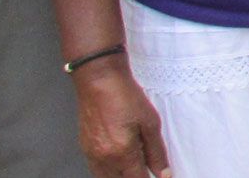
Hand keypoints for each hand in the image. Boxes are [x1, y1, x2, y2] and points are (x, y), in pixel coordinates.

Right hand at [72, 62, 168, 177]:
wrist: (99, 80)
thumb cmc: (125, 96)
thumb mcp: (151, 122)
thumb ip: (156, 152)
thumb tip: (163, 173)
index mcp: (122, 152)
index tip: (160, 177)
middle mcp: (104, 158)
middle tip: (145, 169)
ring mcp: (91, 154)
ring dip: (121, 176)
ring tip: (133, 165)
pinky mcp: (85, 148)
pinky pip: (96, 169)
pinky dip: (108, 171)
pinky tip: (119, 161)